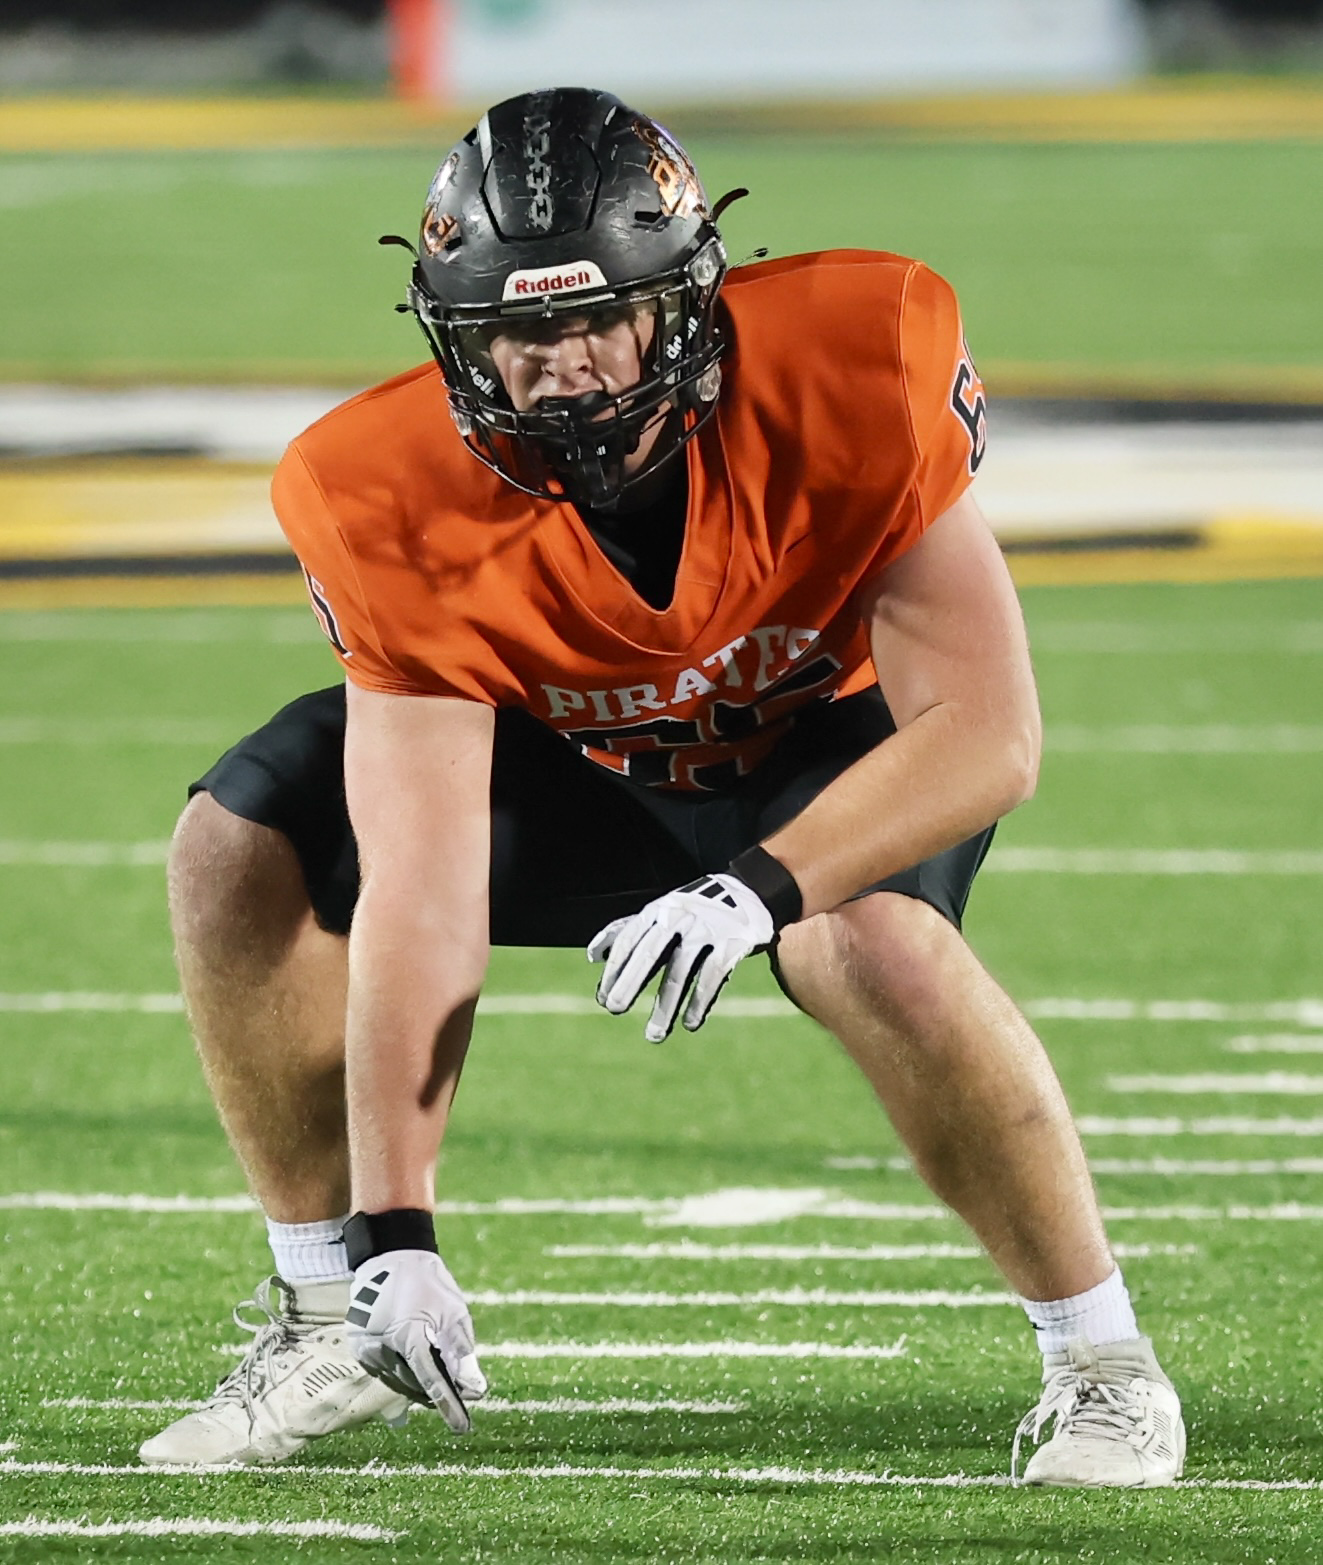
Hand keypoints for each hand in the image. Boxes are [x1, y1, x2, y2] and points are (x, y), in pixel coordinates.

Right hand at [346, 1250, 486, 1431]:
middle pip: (413, 1384)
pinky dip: (400, 1375)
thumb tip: (474, 1388)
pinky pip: (382, 1371)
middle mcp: (382, 1346)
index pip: (431, 1381)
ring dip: (417, 1386)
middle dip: (435, 1393)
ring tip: (438, 1388)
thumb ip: (462, 1353)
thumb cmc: (429, 1283)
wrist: (391, 1256)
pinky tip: (414, 1372)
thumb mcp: (454, 1312)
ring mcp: (366, 1347)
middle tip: (457, 1400)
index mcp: (409, 1336)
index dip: (449, 1405)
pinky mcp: (358, 1346)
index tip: (463, 1427)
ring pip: (396, 1382)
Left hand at [588, 873, 773, 1041]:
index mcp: (658, 910)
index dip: (614, 969)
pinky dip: (699, 1002)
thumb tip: (593, 955)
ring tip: (654, 1035)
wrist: (750, 892)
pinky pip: (712, 976)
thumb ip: (626, 931)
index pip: (629, 940)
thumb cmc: (692, 909)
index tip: (602, 998)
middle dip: (630, 983)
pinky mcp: (732, 943)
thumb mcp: (659, 912)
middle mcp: (679, 917)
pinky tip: (689, 1024)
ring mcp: (706, 930)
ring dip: (665, 1006)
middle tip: (614, 1009)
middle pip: (650, 954)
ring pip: (680, 972)